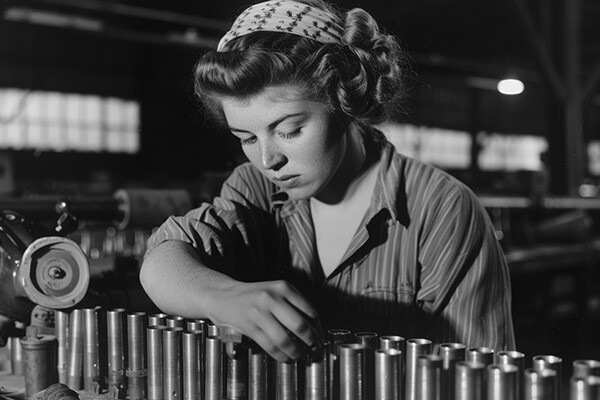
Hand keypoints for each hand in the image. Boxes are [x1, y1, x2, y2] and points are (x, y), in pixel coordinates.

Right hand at [206, 280, 321, 361]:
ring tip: (300, 354)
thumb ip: (293, 304)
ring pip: (285, 339)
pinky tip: (286, 357)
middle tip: (314, 346)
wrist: (223, 295)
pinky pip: (270, 346)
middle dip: (311, 340)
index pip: (309, 310)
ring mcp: (259, 313)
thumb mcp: (275, 290)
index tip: (320, 335)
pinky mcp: (250, 327)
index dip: (318, 326)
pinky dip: (281, 355)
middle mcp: (272, 298)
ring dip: (296, 351)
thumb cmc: (254, 295)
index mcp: (283, 287)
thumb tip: (314, 327)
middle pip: (300, 325)